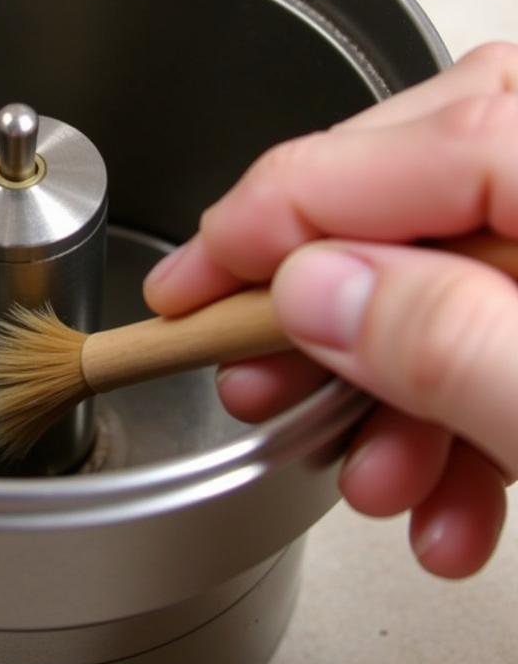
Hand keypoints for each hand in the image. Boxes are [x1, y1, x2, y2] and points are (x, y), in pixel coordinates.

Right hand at [144, 41, 517, 578]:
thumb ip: (450, 342)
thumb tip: (314, 294)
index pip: (369, 156)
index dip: (249, 232)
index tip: (177, 294)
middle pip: (397, 187)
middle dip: (317, 307)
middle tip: (251, 375)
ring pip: (444, 259)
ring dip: (392, 383)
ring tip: (371, 477)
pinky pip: (505, 311)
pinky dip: (468, 411)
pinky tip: (456, 506)